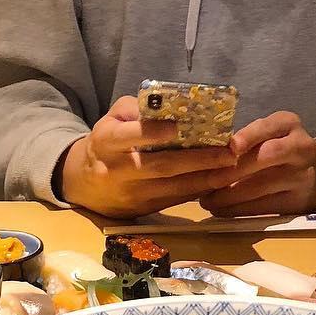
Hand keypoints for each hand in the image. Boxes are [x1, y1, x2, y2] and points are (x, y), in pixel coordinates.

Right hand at [60, 96, 242, 218]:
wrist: (83, 186)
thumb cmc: (106, 143)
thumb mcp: (112, 118)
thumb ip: (135, 108)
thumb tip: (168, 104)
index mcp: (107, 141)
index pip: (129, 136)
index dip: (152, 133)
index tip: (178, 127)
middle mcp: (117, 170)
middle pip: (160, 166)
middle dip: (197, 160)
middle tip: (228, 152)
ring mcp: (131, 194)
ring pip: (172, 188)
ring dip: (205, 179)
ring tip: (233, 168)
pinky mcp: (143, 210)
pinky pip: (175, 200)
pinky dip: (198, 190)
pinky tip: (220, 181)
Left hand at [198, 112, 315, 216]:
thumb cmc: (279, 146)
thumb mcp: (269, 133)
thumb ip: (246, 137)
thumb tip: (205, 152)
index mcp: (288, 124)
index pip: (268, 126)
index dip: (249, 136)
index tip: (230, 148)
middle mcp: (300, 147)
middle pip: (267, 156)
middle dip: (233, 170)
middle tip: (206, 180)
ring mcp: (301, 176)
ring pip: (262, 186)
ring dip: (230, 195)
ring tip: (207, 200)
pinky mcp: (298, 201)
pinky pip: (265, 207)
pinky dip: (239, 209)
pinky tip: (221, 210)